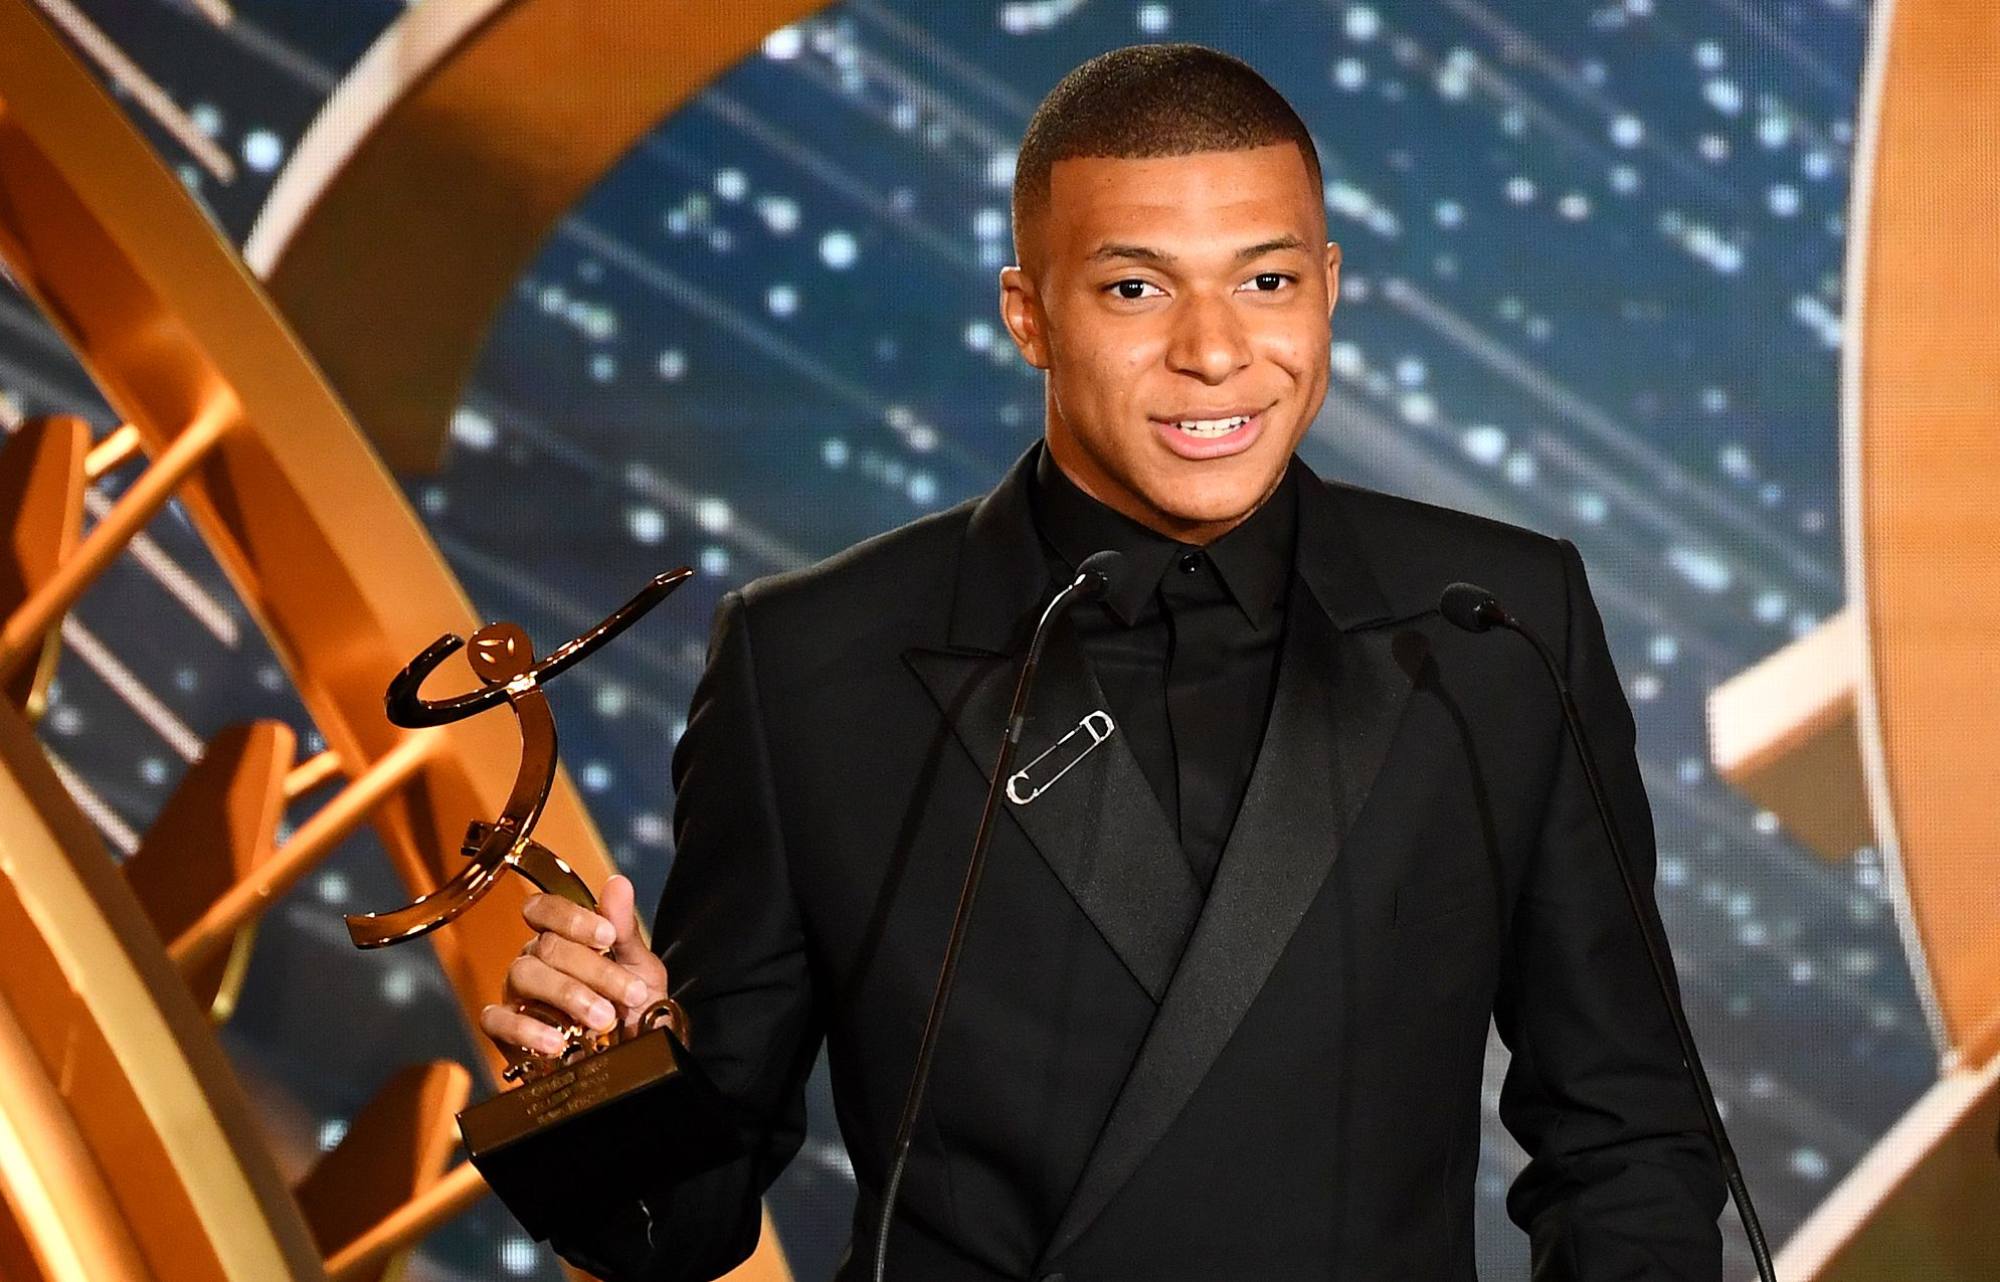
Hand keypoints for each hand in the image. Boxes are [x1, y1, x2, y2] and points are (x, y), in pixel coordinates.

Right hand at [480, 874, 669, 1057]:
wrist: (632, 1058)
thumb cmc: (631, 1010)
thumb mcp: (639, 969)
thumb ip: (624, 931)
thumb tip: (618, 883)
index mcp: (562, 939)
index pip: (545, 909)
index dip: (572, 918)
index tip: (606, 936)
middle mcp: (533, 961)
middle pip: (547, 946)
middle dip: (595, 970)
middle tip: (630, 994)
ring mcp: (516, 995)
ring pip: (525, 975)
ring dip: (569, 995)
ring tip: (603, 1020)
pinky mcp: (504, 1031)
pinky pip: (498, 1020)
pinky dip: (526, 1029)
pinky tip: (557, 1042)